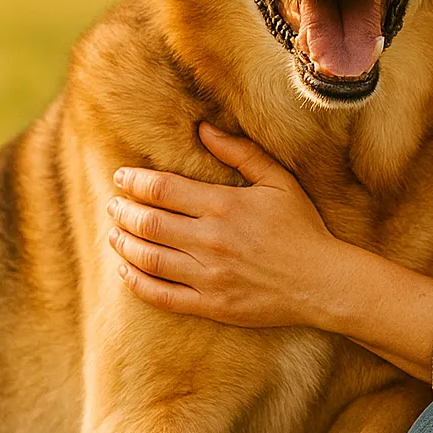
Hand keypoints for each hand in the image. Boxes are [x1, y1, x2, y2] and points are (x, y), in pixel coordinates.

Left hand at [106, 122, 341, 326]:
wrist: (321, 282)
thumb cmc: (301, 227)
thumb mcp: (278, 180)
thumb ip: (240, 152)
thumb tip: (204, 128)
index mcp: (224, 206)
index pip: (162, 189)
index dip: (135, 181)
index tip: (121, 176)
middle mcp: (210, 240)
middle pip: (147, 223)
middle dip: (122, 211)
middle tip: (112, 204)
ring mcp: (208, 275)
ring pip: (148, 258)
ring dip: (123, 244)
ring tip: (113, 234)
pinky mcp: (210, 305)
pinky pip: (161, 295)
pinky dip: (136, 282)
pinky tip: (125, 270)